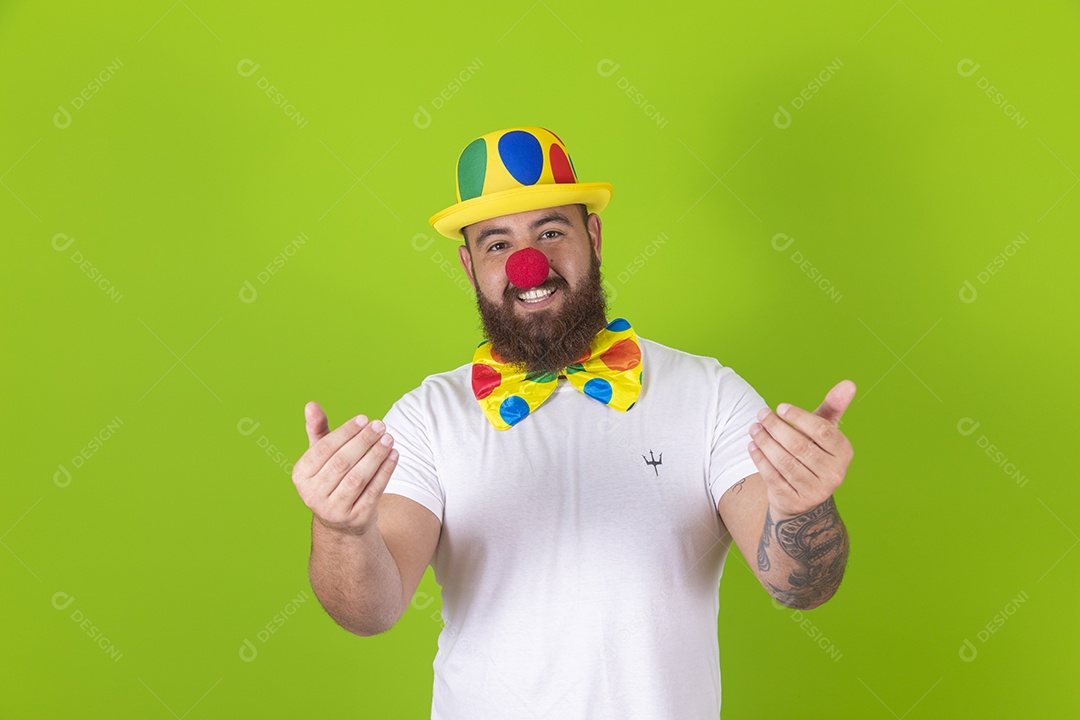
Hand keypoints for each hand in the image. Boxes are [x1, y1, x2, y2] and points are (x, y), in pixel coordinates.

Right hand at [291, 401, 399, 535]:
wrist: (341, 522)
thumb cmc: (331, 478)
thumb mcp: (322, 456)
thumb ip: (318, 430)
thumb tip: (311, 404)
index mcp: (301, 476)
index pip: (324, 449)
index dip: (345, 432)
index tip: (364, 419)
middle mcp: (312, 495)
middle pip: (342, 463)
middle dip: (363, 441)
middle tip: (380, 425)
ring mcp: (334, 510)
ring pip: (358, 478)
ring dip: (376, 455)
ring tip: (389, 439)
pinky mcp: (355, 518)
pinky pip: (373, 491)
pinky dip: (385, 471)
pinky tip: (394, 455)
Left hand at [747, 379, 854, 518]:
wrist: (803, 494)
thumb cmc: (813, 452)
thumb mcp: (823, 431)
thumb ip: (833, 407)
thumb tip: (849, 383)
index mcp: (844, 453)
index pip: (822, 431)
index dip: (799, 417)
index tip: (779, 407)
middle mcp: (835, 474)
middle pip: (800, 446)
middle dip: (776, 427)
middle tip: (761, 414)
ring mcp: (816, 491)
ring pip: (785, 462)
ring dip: (765, 442)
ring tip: (754, 428)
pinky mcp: (796, 501)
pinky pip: (773, 477)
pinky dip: (760, 459)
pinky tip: (752, 445)